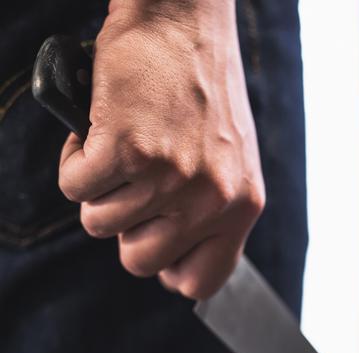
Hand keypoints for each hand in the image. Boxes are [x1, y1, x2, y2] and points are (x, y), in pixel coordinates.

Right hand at [58, 0, 264, 299]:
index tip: (158, 249)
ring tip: (121, 151)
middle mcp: (211, 199)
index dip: (170, 271)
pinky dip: (76, 162)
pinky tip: (98, 135)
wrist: (185, 22)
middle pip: (139, 262)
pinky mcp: (127, 150)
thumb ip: (212, 210)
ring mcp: (170, 177)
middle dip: (126, 229)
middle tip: (133, 189)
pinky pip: (76, 189)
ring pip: (100, 225)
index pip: (204, 280)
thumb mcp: (231, 160)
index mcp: (243, 205)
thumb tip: (174, 256)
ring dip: (100, 190)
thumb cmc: (204, 89)